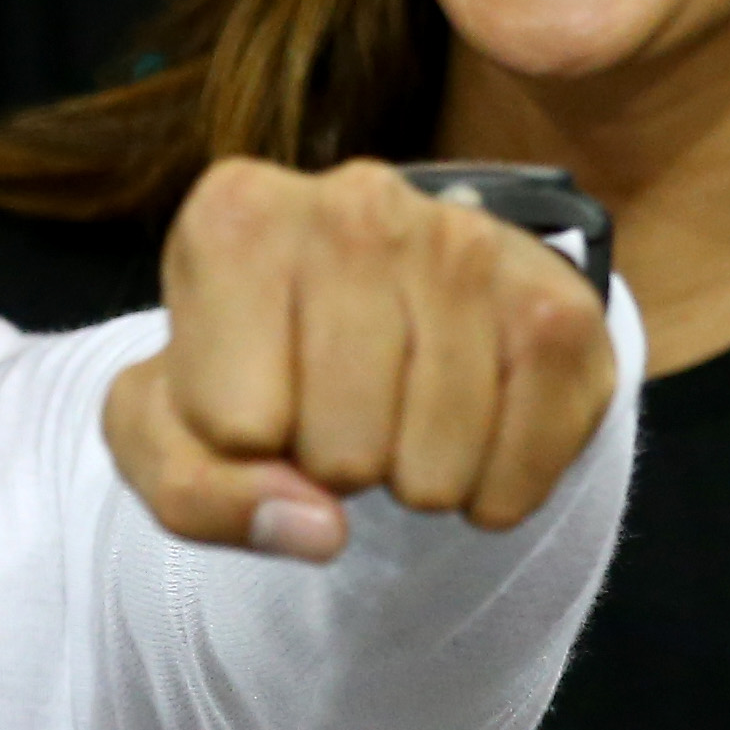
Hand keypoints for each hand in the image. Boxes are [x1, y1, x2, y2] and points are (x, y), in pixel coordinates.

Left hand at [104, 157, 615, 560]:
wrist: (375, 306)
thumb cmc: (251, 366)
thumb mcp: (168, 429)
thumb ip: (194, 492)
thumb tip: (321, 528)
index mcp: (237, 216)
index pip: (233, 426)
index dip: (242, 444)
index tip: (255, 393)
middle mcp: (357, 201)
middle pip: (341, 454)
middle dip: (332, 466)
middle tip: (335, 407)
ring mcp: (470, 242)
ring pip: (433, 472)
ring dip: (412, 480)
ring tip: (396, 410)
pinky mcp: (561, 302)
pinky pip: (522, 469)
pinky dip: (492, 490)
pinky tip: (467, 429)